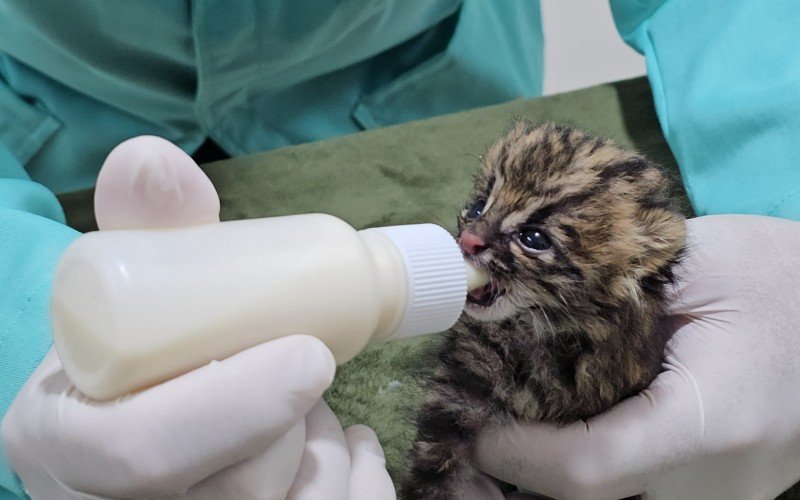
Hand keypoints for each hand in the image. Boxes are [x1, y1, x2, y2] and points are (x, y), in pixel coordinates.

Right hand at [2, 136, 394, 498]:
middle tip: (307, 365)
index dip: (234, 407)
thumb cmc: (137, 361)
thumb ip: (147, 228)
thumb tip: (153, 158)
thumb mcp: (126, 297)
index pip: (141, 452)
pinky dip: (362, 481)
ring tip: (309, 413)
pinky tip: (351, 448)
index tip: (313, 352)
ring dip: (329, 452)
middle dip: (293, 423)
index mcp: (65, 445)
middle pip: (234, 490)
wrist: (137, 432)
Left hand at [472, 215, 799, 499]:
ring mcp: (725, 498)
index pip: (585, 469)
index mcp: (709, 422)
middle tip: (485, 420)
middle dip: (524, 471)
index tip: (475, 420)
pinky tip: (568, 430)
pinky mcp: (721, 493)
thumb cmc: (780, 275)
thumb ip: (609, 287)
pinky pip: (639, 494)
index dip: (514, 452)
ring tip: (519, 426)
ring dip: (556, 477)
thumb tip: (518, 302)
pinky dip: (594, 474)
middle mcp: (717, 484)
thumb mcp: (698, 261)